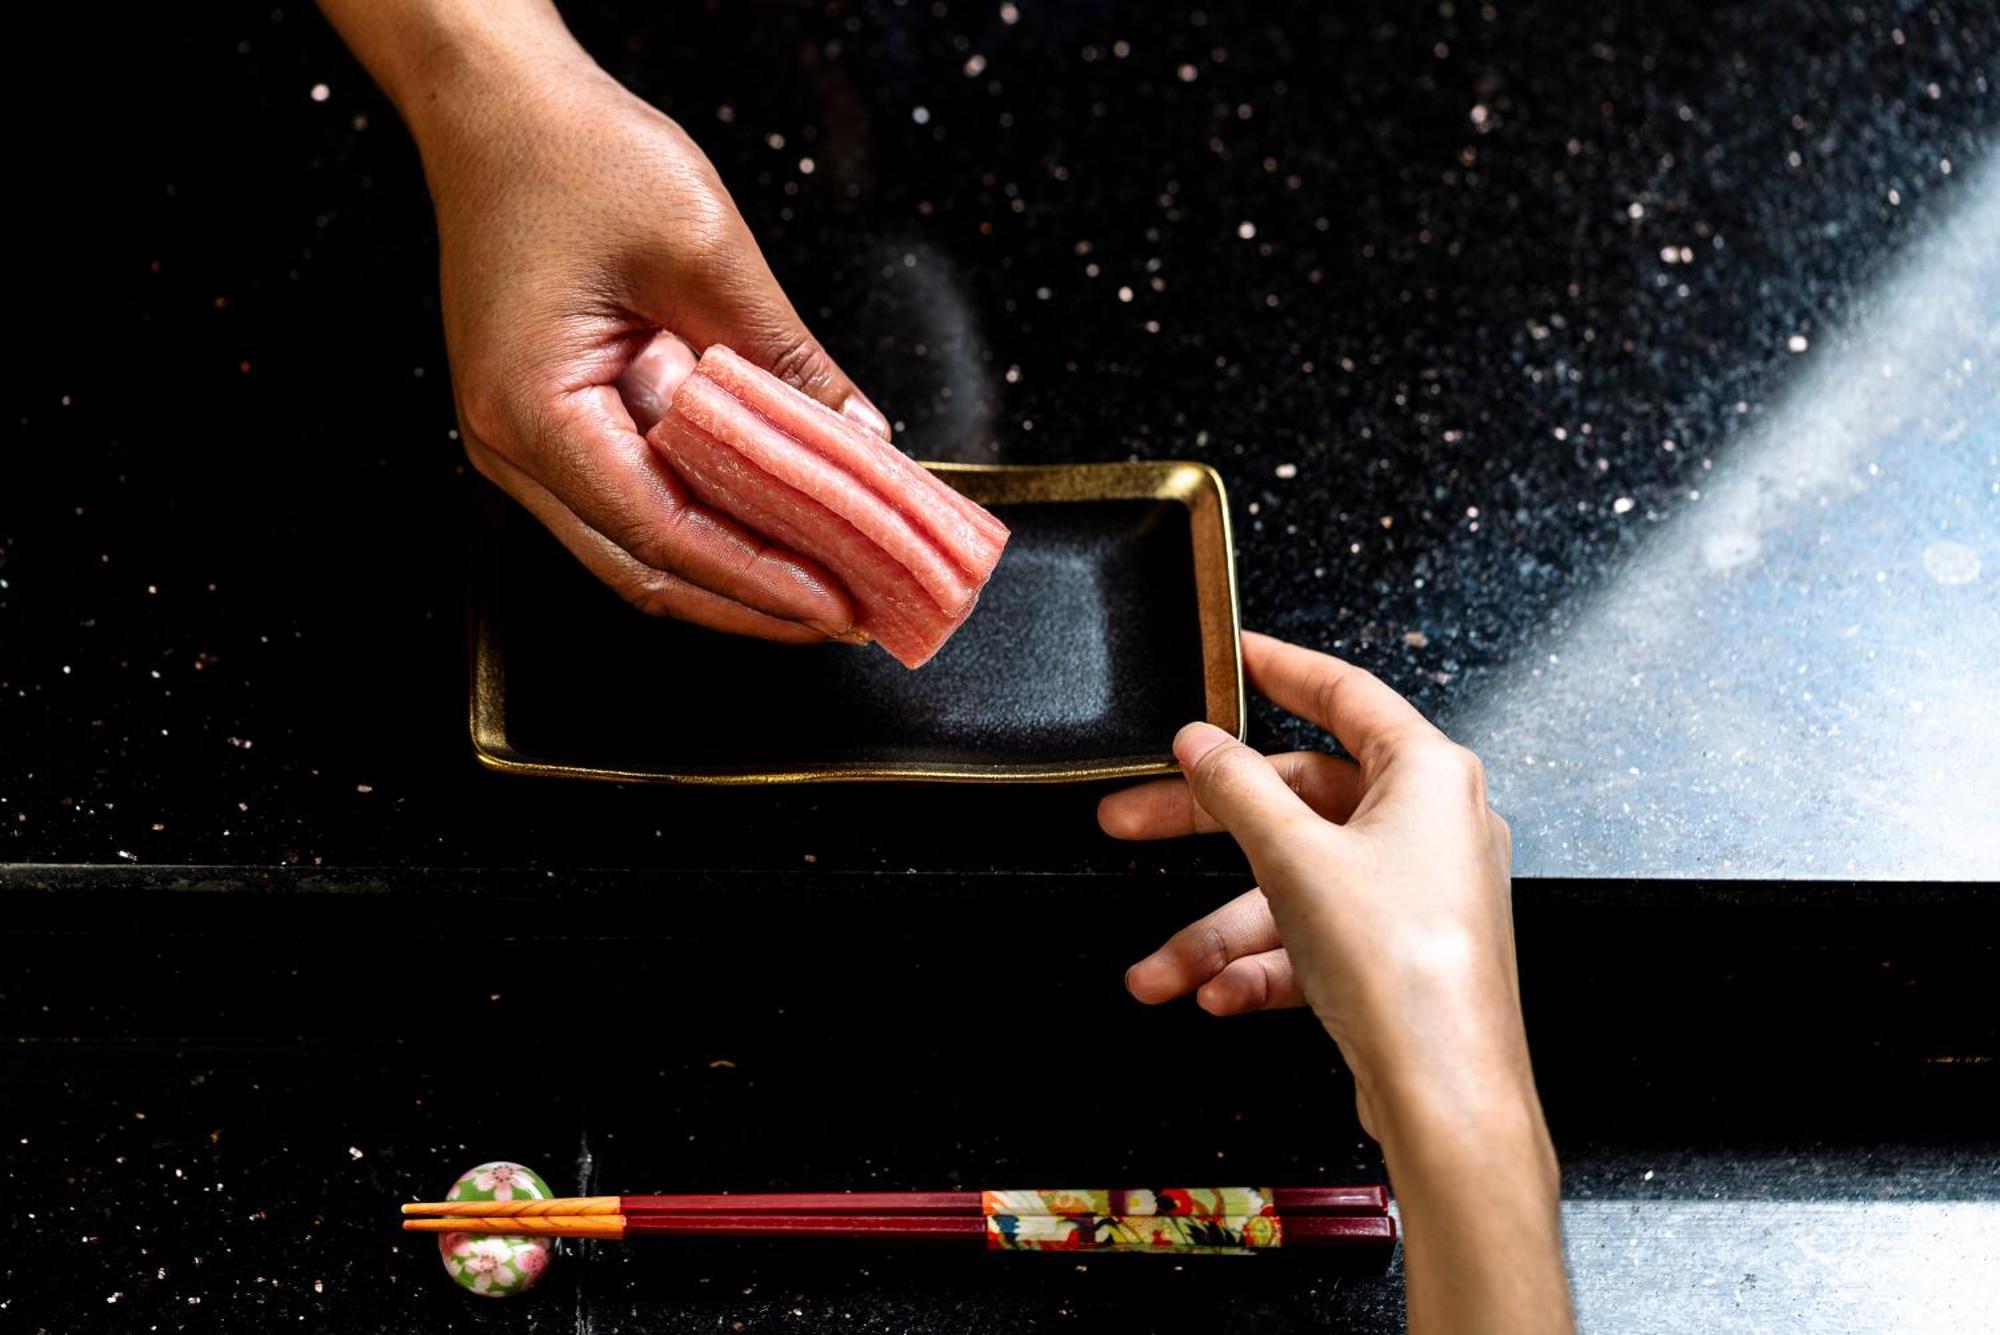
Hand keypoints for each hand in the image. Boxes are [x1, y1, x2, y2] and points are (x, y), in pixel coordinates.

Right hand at [344, 3, 887, 640]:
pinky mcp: (556, 420)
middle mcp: (515, 446)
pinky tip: (779, 520)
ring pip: (642, 543)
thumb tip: (861, 440)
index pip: (664, 535)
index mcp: (534, 411)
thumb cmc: (572, 153)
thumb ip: (785, 358)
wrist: (499, 103)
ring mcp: (528, 440)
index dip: (760, 581)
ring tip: (828, 577)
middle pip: (647, 567)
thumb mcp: (705, 251)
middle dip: (754, 601)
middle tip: (849, 614)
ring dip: (736, 568)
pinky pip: (639, 494)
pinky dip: (712, 516)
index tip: (838, 603)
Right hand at [1100, 631, 1570, 1332]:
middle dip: (1205, 824)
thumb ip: (1238, 791)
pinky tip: (1218, 994)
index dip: (1282, 668)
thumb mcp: (1295, 858)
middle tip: (1131, 816)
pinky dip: (1262, 965)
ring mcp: (1412, 891)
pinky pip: (1312, 940)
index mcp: (1426, 774)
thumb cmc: (1405, 969)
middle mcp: (1428, 824)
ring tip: (1159, 970)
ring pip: (1293, 885)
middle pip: (1296, 799)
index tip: (1236, 654)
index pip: (1344, 693)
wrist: (1446, 1092)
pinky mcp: (1395, 952)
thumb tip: (1199, 743)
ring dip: (1220, 930)